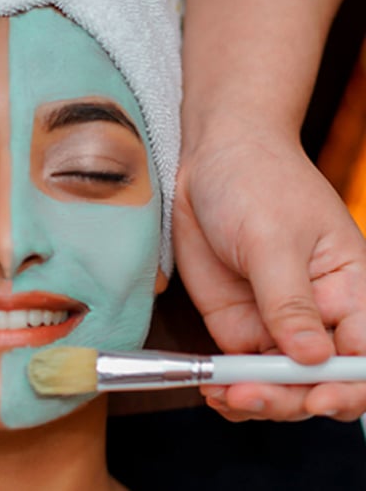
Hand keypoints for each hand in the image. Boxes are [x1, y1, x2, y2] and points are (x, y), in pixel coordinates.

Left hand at [174, 119, 365, 421]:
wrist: (213, 161)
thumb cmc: (259, 183)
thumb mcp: (274, 239)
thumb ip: (289, 300)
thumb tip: (311, 358)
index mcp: (353, 292)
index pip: (364, 356)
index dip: (347, 386)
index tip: (317, 397)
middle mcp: (321, 317)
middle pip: (320, 381)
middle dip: (291, 398)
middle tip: (249, 396)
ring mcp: (277, 325)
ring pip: (281, 385)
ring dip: (258, 401)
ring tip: (225, 397)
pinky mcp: (240, 325)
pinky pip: (242, 371)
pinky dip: (230, 389)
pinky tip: (214, 393)